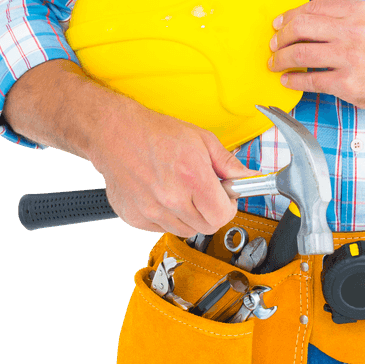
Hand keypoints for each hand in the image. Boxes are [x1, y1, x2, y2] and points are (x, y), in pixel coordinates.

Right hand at [90, 99, 260, 235]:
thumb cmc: (156, 133)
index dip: (229, 207)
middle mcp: (171, 198)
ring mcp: (151, 211)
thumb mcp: (202, 139)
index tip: (225, 197)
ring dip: (190, 216)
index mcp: (192, 177)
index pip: (223, 215)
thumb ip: (228, 163)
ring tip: (181, 191)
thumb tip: (248, 177)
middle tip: (205, 192)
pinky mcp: (136, 218)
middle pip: (206, 227)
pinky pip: (162, 228)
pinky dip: (168, 217)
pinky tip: (163, 195)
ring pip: (185, 230)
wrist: (116, 134)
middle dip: (211, 212)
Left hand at [267, 0, 364, 112]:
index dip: (290, 15)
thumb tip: (307, 20)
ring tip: (275, 63)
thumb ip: (344, 16)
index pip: (312, 8)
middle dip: (280, 36)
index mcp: (357, 12)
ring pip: (300, 53)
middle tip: (273, 44)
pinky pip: (310, 80)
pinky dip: (293, 80)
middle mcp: (352, 32)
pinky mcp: (347, 84)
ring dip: (280, 59)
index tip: (279, 23)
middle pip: (300, 27)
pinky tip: (287, 80)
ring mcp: (349, 58)